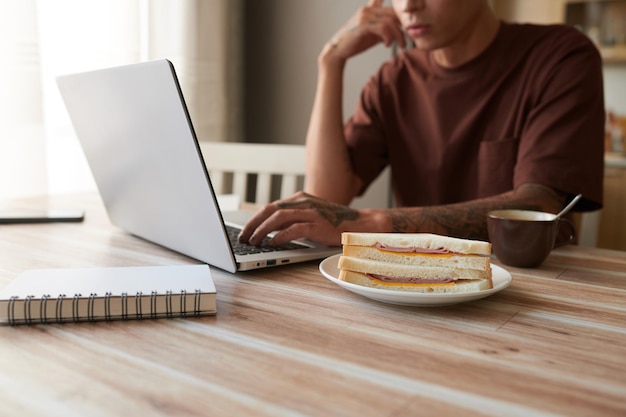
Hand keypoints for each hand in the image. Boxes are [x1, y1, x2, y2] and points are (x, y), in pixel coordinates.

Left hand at [238, 192, 379, 246]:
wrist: (360, 224)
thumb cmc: (334, 223)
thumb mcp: (310, 216)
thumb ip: (293, 219)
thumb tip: (269, 231)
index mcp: (299, 199)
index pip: (271, 207)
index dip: (255, 219)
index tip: (245, 231)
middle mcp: (303, 202)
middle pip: (271, 210)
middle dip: (253, 224)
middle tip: (243, 238)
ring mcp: (311, 212)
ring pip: (279, 218)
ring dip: (263, 230)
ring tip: (254, 242)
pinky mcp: (318, 224)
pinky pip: (294, 229)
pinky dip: (280, 236)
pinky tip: (272, 243)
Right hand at [325, 0, 405, 61]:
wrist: (338, 50)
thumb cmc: (356, 42)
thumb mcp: (373, 34)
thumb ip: (385, 30)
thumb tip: (399, 33)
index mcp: (370, 9)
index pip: (391, 8)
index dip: (401, 17)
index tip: (407, 28)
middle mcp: (368, 10)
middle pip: (393, 14)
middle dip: (403, 28)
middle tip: (406, 41)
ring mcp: (364, 16)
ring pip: (389, 21)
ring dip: (398, 35)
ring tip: (400, 45)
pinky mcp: (362, 25)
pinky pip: (382, 28)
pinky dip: (388, 37)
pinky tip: (387, 44)